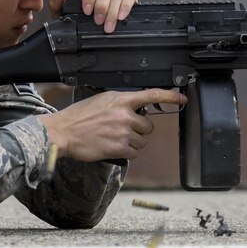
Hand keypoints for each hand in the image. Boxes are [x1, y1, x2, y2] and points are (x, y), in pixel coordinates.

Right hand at [40, 88, 187, 161]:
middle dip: (138, 130)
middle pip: (148, 126)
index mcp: (121, 99)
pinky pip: (134, 153)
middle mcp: (125, 115)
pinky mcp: (119, 148)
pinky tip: (112, 147)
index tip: (182, 98)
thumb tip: (136, 109)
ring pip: (142, 141)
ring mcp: (123, 132)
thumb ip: (121, 103)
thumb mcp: (102, 101)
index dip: (171, 96)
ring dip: (131, 142)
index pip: (152, 94)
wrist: (63, 132)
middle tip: (121, 130)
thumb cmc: (79, 117)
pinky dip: (126, 153)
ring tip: (113, 138)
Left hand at [47, 0, 136, 32]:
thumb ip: (57, 6)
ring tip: (108, 27)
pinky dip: (127, 5)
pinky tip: (122, 17)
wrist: (90, 38)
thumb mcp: (64, 18)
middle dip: (102, 6)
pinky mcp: (127, 2)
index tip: (87, 11)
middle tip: (98, 21)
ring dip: (113, 11)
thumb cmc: (79, 25)